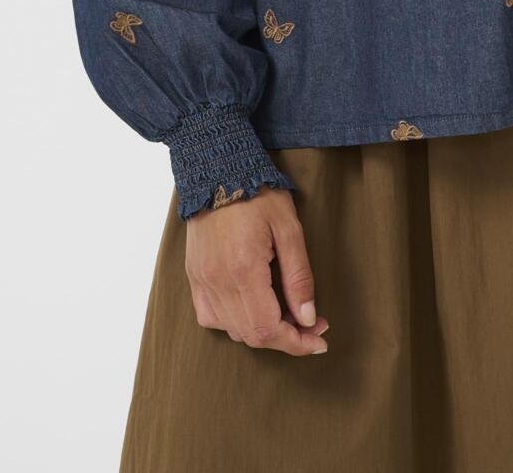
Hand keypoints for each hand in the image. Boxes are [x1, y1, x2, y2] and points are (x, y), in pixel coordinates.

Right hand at [184, 187, 329, 354]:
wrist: (218, 168)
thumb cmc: (258, 193)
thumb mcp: (289, 228)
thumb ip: (299, 276)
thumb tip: (308, 318)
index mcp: (243, 269)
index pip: (268, 329)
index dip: (296, 343)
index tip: (319, 340)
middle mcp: (218, 282)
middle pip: (251, 335)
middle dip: (286, 338)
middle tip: (311, 325)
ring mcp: (201, 281)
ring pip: (232, 330)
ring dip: (262, 332)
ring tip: (287, 314)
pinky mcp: (194, 276)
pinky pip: (210, 317)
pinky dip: (234, 323)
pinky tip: (252, 309)